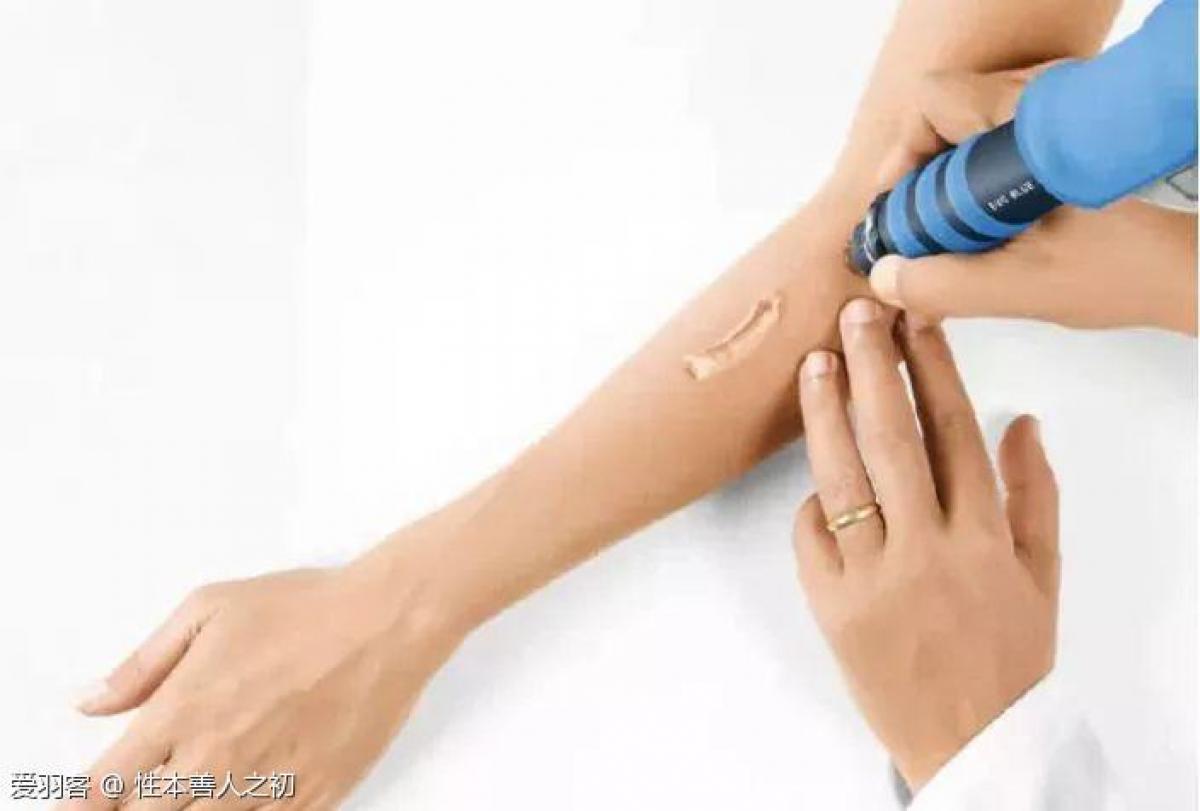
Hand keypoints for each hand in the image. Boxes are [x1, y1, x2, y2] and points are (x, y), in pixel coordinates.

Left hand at [64, 556, 462, 809]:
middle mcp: (217, 759)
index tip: (87, 801)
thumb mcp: (209, 608)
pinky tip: (245, 793)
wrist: (388, 624)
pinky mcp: (311, 800)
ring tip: (203, 784)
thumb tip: (92, 701)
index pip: (105, 786)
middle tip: (152, 784)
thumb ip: (143, 663)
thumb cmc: (306, 608)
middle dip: (137, 807)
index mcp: (184, 710)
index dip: (85, 802)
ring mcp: (267, 787)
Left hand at [792, 298, 1059, 789]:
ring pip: (843, 476)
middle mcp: (929, 550)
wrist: (970, 740)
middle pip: (894, 438)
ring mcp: (876, 579)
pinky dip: (813, 503)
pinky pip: (812, 536)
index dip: (933, 369)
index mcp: (985, 537)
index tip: (916, 321)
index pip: (955, 432)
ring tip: (814, 363)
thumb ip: (1035, 495)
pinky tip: (813, 473)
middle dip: (873, 367)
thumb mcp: (1040, 575)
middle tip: (855, 314)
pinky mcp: (833, 608)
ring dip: (826, 412)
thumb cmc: (1006, 655)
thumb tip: (1022, 420)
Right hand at [869, 67, 1196, 333]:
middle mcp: (1045, 101)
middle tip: (933, 227)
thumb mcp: (1025, 288)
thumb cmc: (1134, 268)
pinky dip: (992, 177)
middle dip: (929, 173)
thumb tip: (888, 278)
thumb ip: (946, 285)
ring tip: (970, 232)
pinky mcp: (1078, 130)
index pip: (933, 102)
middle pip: (951, 111)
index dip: (904, 156)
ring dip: (960, 178)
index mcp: (1026, 126)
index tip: (903, 205)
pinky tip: (1005, 224)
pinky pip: (1009, 138)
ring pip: (979, 125)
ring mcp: (1064, 110)